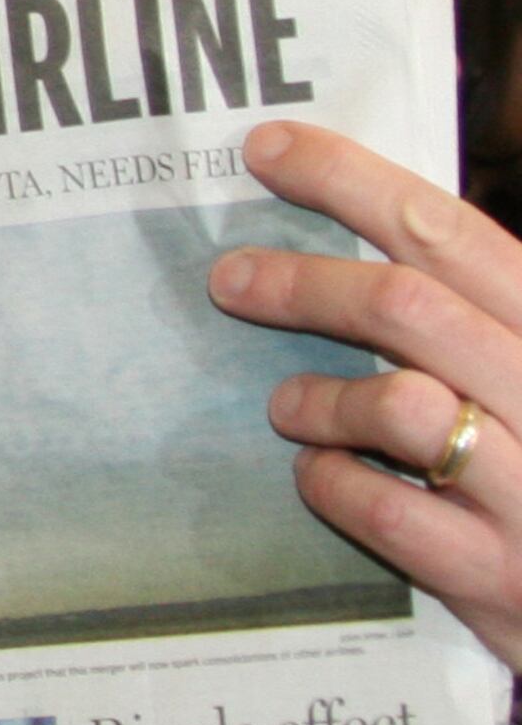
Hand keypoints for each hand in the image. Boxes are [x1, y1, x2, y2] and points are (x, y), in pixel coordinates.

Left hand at [215, 119, 521, 669]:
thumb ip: (472, 310)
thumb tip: (365, 226)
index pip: (452, 232)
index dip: (351, 181)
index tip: (267, 149)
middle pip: (408, 307)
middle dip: (304, 284)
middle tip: (230, 279)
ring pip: (395, 404)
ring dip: (318, 399)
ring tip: (293, 407)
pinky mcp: (500, 575)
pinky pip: (380, 506)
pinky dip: (329, 482)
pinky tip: (323, 477)